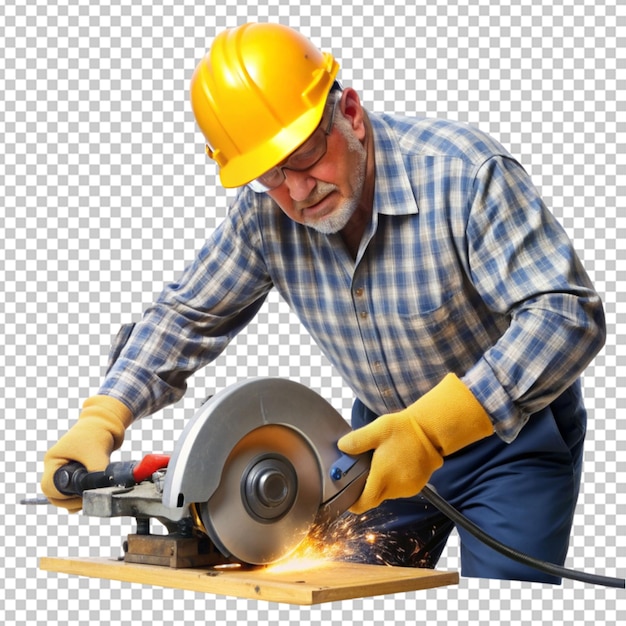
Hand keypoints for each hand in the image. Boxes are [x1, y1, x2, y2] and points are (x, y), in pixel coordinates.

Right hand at [41, 395, 132, 511]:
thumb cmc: (97, 432)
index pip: (49, 487)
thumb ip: (97, 473)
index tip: (82, 493)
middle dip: (70, 500)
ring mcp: (64, 469)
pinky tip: (92, 494)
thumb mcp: (97, 453)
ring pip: (63, 494)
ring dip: (76, 499)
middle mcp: (56, 466)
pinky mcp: (75, 471)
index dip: (64, 495)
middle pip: (54, 494)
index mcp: (54, 460)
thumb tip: (101, 491)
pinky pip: (72, 490)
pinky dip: (81, 495)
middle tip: (89, 498)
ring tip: (93, 495)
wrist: (106, 422)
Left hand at [338, 374, 493, 513]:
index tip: (348, 499)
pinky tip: (395, 464)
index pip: (365, 502)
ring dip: (383, 483)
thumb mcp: (377, 430)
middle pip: (375, 497)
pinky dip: (394, 480)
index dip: (355, 504)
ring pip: (388, 493)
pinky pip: (400, 488)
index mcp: (383, 476)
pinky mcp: (417, 486)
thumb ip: (357, 440)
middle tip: (365, 470)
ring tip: (383, 462)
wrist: (432, 431)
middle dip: (368, 488)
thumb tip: (342, 447)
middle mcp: (396, 487)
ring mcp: (408, 488)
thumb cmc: (404, 430)